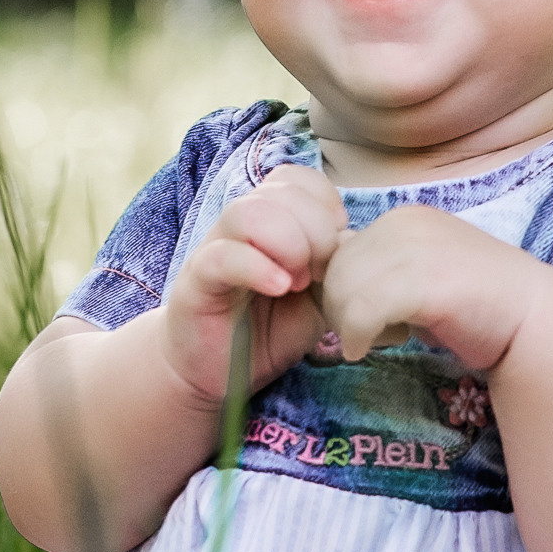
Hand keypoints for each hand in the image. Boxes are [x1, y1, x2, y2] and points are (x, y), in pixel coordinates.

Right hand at [157, 165, 344, 413]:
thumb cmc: (269, 330)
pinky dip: (259, 268)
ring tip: (299, 282)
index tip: (337, 241)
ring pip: (249, 212)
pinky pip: (223, 256)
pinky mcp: (197, 280)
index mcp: (269, 220)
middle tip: (320, 272)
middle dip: (315, 228)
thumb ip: (337, 269)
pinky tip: (279, 289)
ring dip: (288, 243)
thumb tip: (355, 241)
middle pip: (279, 190)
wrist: (218, 374)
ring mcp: (215, 248)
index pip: (294, 177)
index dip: (323, 202)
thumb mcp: (318, 299)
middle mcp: (240, 226)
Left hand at [317, 203, 540, 373]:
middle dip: (341, 309)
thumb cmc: (476, 306)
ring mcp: (415, 248)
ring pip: (343, 289)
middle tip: (372, 334)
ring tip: (385, 338)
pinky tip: (373, 348)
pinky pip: (361, 310)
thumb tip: (333, 284)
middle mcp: (404, 222)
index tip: (366, 318)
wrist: (533, 320)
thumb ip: (383, 272)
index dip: (342, 290)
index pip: (339, 252)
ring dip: (350, 324)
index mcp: (402, 218)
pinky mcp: (423, 280)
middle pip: (335, 270)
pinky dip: (358, 335)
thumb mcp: (421, 275)